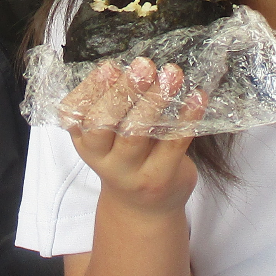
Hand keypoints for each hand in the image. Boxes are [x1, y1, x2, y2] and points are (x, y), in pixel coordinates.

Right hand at [61, 59, 208, 216]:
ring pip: (138, 135)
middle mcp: (105, 160)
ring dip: (155, 100)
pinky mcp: (162, 178)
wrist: (144, 210)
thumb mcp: (107, 139)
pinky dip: (188, 117)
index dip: (92, 91)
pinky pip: (175, 144)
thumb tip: (130, 66)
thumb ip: (112, 108)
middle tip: (143, 65)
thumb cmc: (126, 160)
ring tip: (171, 73)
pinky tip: (197, 96)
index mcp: (86, 144)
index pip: (78, 116)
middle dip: (122, 92)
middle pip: (105, 126)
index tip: (109, 66)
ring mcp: (133, 173)